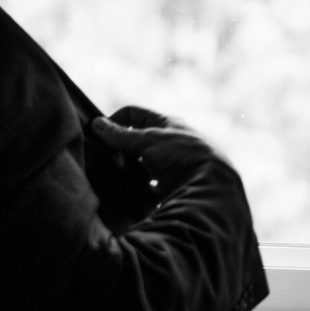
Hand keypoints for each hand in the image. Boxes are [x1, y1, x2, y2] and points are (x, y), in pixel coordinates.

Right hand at [90, 109, 223, 184]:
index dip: (115, 120)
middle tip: (103, 160)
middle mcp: (171, 144)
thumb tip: (97, 123)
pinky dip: (139, 192)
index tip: (98, 135)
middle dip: (120, 151)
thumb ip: (122, 135)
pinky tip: (127, 196)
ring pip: (143, 167)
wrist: (212, 185)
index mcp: (167, 124)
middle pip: (138, 143)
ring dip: (129, 173)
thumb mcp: (149, 140)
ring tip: (112, 180)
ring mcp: (172, 167)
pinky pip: (150, 190)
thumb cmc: (182, 155)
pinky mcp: (173, 189)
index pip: (135, 114)